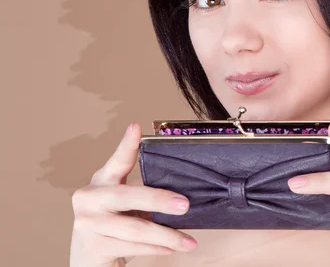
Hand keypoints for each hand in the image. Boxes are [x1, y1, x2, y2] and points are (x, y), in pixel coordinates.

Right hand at [69, 123, 198, 266]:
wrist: (87, 259)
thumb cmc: (113, 225)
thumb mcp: (124, 204)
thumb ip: (142, 194)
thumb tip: (181, 196)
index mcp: (101, 181)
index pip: (117, 161)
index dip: (127, 145)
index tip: (136, 128)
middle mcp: (89, 199)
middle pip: (129, 197)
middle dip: (160, 201)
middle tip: (185, 205)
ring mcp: (88, 224)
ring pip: (136, 228)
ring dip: (167, 235)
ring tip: (189, 241)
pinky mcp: (94, 247)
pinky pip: (133, 247)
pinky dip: (156, 248)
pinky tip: (171, 248)